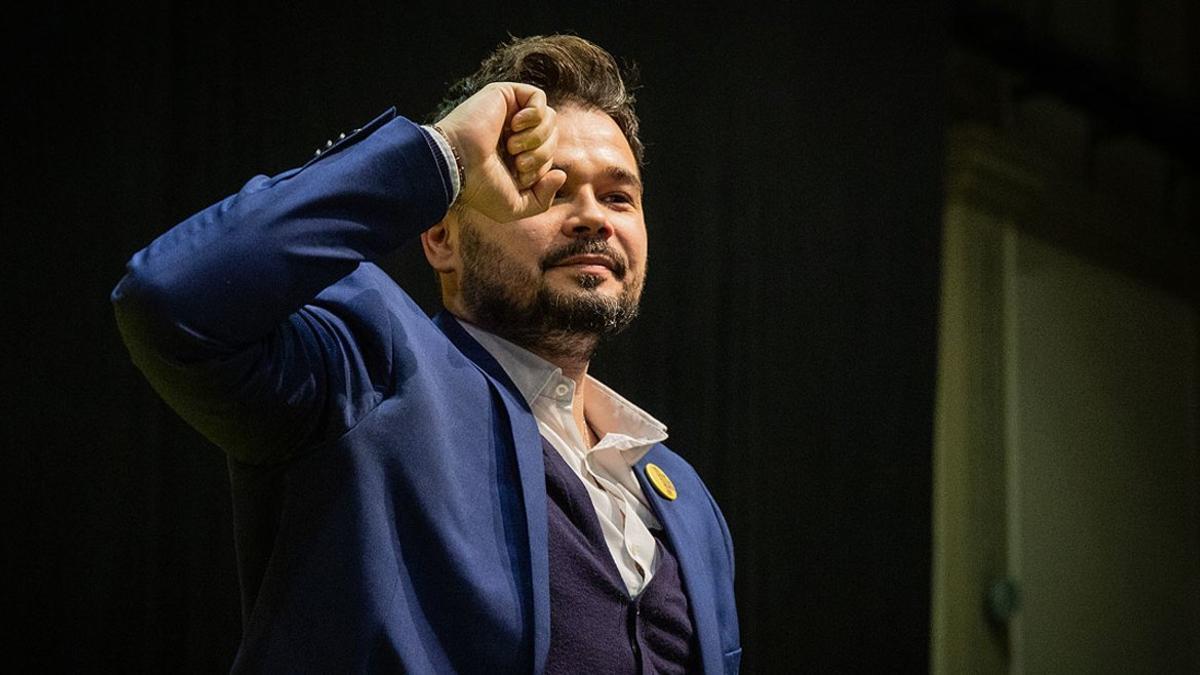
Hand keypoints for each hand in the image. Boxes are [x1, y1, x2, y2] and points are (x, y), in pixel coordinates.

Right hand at [435, 82, 566, 222]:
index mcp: (516, 155)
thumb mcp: (515, 207)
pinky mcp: (504, 95)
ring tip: (512, 145)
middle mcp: (514, 132)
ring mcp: (509, 112)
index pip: (549, 154)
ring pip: (550, 117)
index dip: (542, 168)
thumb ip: (542, 199)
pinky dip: (534, 115)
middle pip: (553, 136)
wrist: (458, 166)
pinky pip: (538, 98)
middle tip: (518, 162)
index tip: (520, 175)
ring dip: (537, 137)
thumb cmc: (479, 188)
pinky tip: (514, 125)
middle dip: (542, 154)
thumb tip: (561, 174)